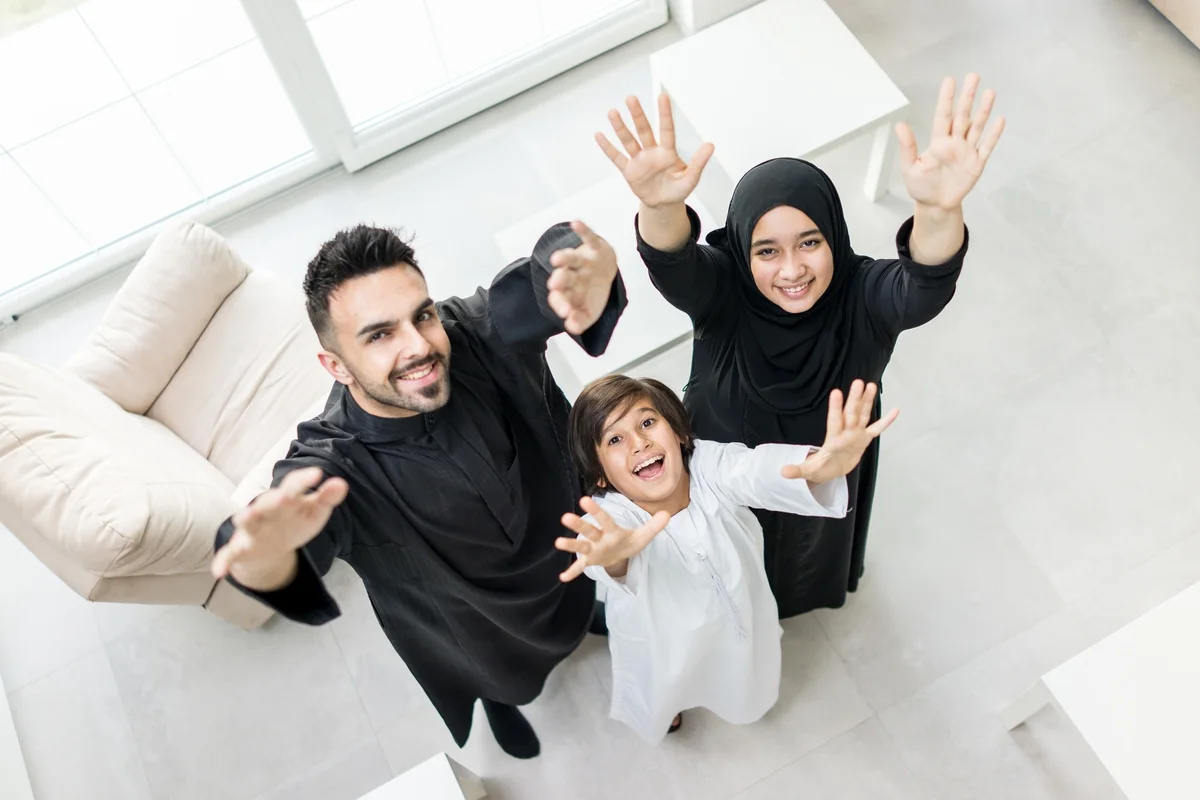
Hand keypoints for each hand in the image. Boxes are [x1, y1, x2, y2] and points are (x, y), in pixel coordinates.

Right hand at [211, 466, 348, 580]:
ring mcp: (252, 529)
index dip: (304, 480)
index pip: (294, 486)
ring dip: (247, 520)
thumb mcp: (313, 511)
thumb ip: (327, 498)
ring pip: (248, 524)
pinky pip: (230, 554)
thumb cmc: (293, 521)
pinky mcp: (240, 548)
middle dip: (275, 499)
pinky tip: (219, 571)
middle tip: (285, 495)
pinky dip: (223, 562)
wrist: (270, 545)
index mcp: (286, 499)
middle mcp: (266, 511)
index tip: (318, 474)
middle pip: (269, 503)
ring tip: (245, 517)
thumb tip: (341, 484)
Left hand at [547, 220, 618, 335]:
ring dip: (564, 257)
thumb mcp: (590, 311)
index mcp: (569, 292)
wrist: (606, 271)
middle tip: (555, 285)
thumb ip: (581, 320)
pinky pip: (588, 237)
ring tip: (556, 259)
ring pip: (571, 258)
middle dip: (560, 281)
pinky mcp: (594, 247)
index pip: (560, 299)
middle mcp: (572, 275)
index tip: (566, 313)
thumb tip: (573, 328)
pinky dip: (583, 230)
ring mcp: (583, 261)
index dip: (562, 304)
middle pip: (563, 278)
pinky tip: (575, 223)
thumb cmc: (593, 291)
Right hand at [554, 497, 670, 581]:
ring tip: (558, 542)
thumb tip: (668, 514)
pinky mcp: (591, 561)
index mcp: (612, 530)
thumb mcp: (643, 535)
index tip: (585, 499)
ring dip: (571, 544)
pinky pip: (580, 567)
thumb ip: (654, 525)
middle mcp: (599, 538)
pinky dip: (573, 572)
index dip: (596, 511)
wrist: (620, 554)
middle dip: (579, 525)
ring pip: (581, 546)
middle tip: (565, 517)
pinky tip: (563, 577)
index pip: (605, 519)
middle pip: (588, 530)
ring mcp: (593, 550)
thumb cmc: (628, 541)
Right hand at [595, 93, 713, 208]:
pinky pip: (616, 157)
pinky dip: (608, 148)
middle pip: (643, 130)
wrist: (663, 204)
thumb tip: (710, 145)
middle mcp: (652, 152)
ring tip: (612, 113)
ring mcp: (639, 160)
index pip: (666, 129)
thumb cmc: (677, 190)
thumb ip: (698, 163)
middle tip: (631, 98)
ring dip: (620, 127)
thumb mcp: (691, 179)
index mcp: (667, 153)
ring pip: (628, 140)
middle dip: (637, 115)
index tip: (662, 96)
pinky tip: (599, 135)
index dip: (664, 113)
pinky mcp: (629, 171)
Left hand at [781, 380, 897, 483]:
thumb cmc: (820, 468)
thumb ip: (797, 470)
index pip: (834, 420)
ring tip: (871, 385)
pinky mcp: (864, 440)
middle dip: (855, 399)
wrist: (831, 470)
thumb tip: (782, 472)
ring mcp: (856, 434)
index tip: (835, 392)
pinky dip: (886, 421)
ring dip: (867, 401)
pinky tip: (895, 411)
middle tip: (858, 382)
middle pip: (851, 413)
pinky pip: (877, 429)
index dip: (835, 408)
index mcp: (833, 438)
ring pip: (863, 415)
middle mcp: (845, 432)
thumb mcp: (808, 471)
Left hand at [895, 74, 1005, 210]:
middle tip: (973, 76)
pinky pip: (987, 146)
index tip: (950, 80)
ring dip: (984, 110)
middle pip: (963, 116)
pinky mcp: (977, 164)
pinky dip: (994, 134)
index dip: (947, 99)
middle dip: (968, 96)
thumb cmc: (921, 186)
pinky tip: (1000, 119)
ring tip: (990, 91)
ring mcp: (967, 152)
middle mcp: (954, 143)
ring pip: (977, 127)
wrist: (936, 205)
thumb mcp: (910, 168)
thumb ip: (907, 147)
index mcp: (938, 142)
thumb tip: (899, 125)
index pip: (943, 116)